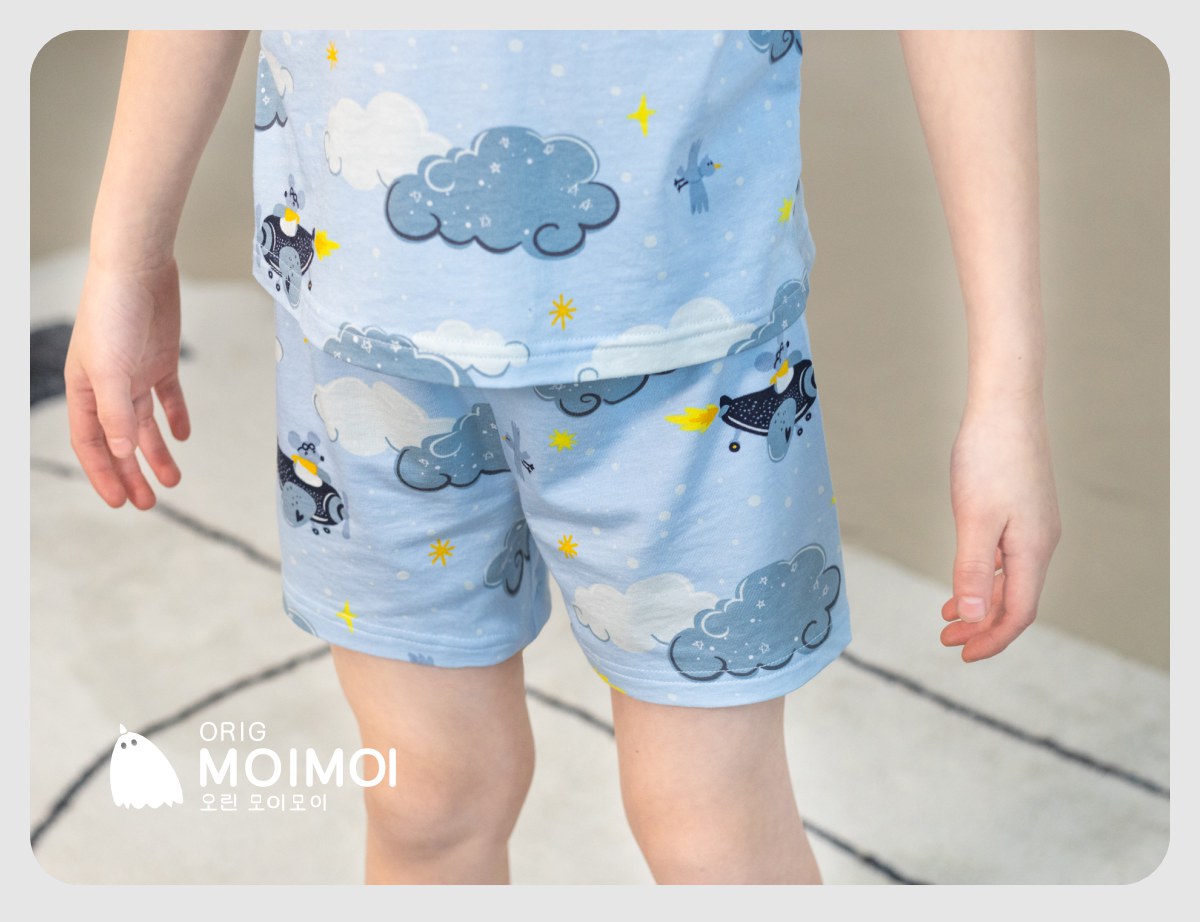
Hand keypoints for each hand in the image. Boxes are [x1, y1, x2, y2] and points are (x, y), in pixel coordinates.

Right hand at [64, 259, 190, 508]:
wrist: (138, 268)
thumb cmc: (113, 314)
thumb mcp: (111, 369)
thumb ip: (116, 412)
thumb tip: (124, 452)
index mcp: (85, 390)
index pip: (92, 443)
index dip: (104, 473)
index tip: (121, 502)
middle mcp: (108, 386)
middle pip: (120, 440)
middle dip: (132, 472)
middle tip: (148, 504)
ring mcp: (135, 373)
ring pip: (144, 424)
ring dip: (157, 452)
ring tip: (173, 481)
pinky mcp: (161, 359)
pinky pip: (167, 396)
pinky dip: (175, 416)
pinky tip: (184, 436)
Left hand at [940, 397, 1060, 660]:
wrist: (1005, 407)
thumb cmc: (989, 457)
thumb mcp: (975, 518)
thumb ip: (975, 569)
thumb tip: (976, 618)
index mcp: (1032, 550)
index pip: (1019, 613)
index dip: (992, 639)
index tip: (961, 654)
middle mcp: (1040, 542)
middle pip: (1017, 601)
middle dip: (983, 627)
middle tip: (947, 640)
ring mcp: (1033, 526)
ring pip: (1012, 580)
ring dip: (982, 603)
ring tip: (949, 617)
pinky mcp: (1023, 511)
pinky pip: (1007, 558)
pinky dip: (985, 576)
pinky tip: (965, 578)